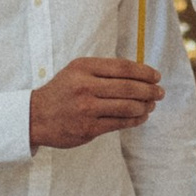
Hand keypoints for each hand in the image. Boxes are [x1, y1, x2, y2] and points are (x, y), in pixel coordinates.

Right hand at [29, 56, 162, 149]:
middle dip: (150, 90)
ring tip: (151, 105)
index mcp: (83, 67)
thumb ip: (104, 70)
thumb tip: (140, 73)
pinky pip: (120, 123)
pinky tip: (141, 117)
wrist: (35, 117)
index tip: (156, 76)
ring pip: (127, 107)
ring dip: (145, 106)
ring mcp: (87, 109)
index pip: (123, 67)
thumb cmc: (62, 91)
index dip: (144, 72)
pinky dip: (135, 120)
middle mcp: (85, 86)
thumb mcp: (77, 71)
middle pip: (129, 87)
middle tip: (160, 93)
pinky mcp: (88, 128)